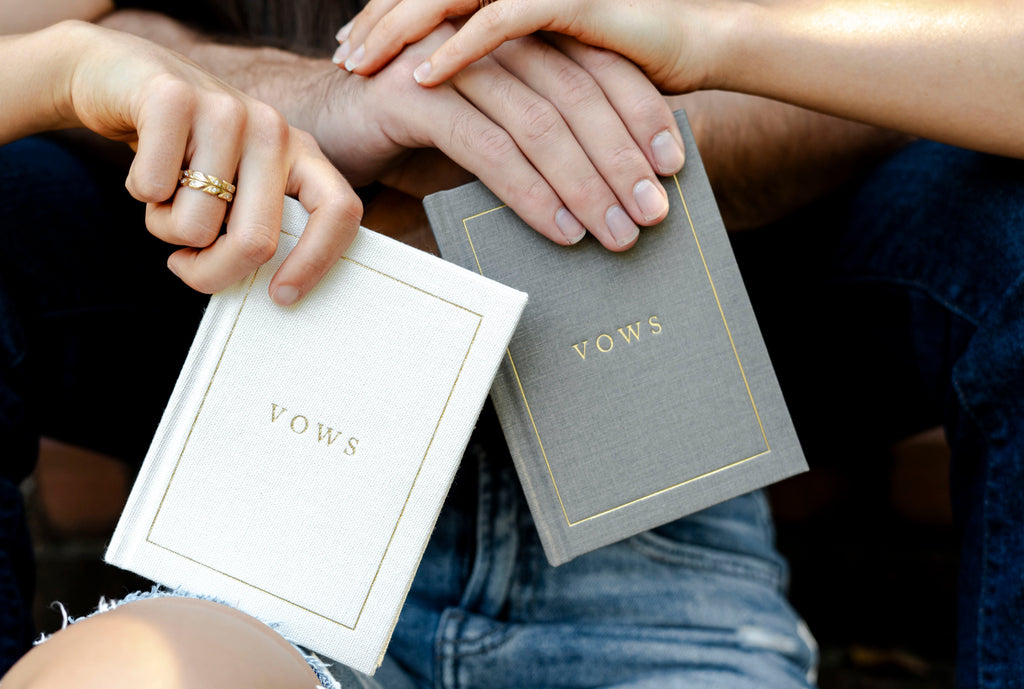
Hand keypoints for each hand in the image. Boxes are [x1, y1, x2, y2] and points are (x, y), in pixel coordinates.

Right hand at [50, 22, 361, 304]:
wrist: (120, 74)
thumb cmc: (185, 151)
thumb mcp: (237, 185)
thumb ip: (258, 225)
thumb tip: (266, 293)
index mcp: (300, 153)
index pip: (339, 211)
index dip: (316, 262)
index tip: (280, 296)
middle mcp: (273, 128)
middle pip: (257, 241)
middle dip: (212, 271)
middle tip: (185, 263)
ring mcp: (226, 109)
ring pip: (196, 226)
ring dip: (165, 227)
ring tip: (166, 193)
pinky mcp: (171, 99)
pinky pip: (152, 190)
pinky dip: (138, 193)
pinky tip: (143, 162)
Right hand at [323, 24, 684, 250]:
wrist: (326, 122)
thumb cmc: (415, 135)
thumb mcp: (488, 129)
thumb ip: (536, 137)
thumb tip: (604, 184)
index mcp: (517, 37)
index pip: (596, 69)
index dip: (640, 116)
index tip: (673, 168)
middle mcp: (490, 37)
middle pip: (577, 95)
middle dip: (622, 160)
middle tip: (653, 214)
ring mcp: (451, 60)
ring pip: (538, 122)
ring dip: (584, 184)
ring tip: (614, 233)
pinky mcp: (415, 93)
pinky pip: (488, 146)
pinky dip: (529, 191)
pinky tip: (558, 230)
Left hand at [335, 0, 722, 91]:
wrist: (697, 48)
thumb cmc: (626, 67)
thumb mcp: (550, 70)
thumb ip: (508, 71)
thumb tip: (467, 105)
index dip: (389, 15)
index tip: (351, 49)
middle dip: (379, 21)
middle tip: (342, 58)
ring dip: (401, 31)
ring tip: (361, 66)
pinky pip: (500, 22)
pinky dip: (460, 50)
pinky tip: (424, 77)